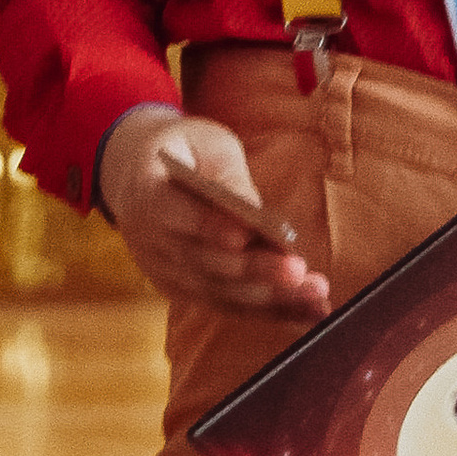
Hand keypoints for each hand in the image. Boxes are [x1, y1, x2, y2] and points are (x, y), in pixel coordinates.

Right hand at [97, 107, 329, 317]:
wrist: (139, 175)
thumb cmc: (185, 151)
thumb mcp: (207, 144)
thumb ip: (230, 178)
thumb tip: (261, 217)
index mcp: (148, 194)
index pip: (184, 217)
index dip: (216, 230)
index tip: (250, 237)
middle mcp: (149, 241)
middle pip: (207, 263)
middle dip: (256, 270)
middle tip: (300, 272)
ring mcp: (163, 271)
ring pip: (219, 293)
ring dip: (271, 300)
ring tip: (317, 298)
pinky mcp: (182, 290)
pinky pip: (227, 305)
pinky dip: (269, 312)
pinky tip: (307, 312)